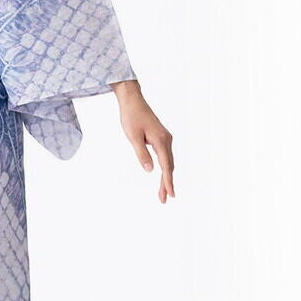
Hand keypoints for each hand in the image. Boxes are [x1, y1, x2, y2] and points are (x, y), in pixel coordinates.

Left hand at [112, 80, 174, 202]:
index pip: (166, 166)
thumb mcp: (133, 137)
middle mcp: (167, 140)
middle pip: (169, 166)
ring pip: (168, 162)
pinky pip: (166, 156)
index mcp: (161, 140)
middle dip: (167, 183)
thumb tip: (150, 170)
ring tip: (163, 193)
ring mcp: (165, 138)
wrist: (132, 101)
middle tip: (164, 199)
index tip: (170, 194)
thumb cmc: (131, 117)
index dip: (167, 181)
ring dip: (166, 177)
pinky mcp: (162, 138)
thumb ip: (141, 153)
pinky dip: (165, 168)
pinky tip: (163, 176)